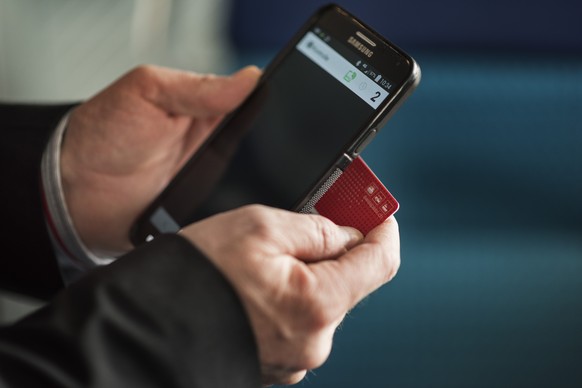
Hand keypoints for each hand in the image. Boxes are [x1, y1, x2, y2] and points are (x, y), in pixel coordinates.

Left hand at [60, 65, 260, 255]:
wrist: (76, 194)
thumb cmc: (102, 136)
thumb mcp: (147, 93)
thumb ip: (198, 87)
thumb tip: (250, 77)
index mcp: (205, 107)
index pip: (253, 103)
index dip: (271, 106)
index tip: (286, 112)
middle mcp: (214, 141)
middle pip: (263, 144)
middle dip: (271, 151)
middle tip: (264, 156)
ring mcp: (213, 176)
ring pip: (255, 179)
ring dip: (257, 182)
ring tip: (247, 184)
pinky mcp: (207, 208)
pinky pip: (234, 208)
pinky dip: (239, 210)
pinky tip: (240, 210)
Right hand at [180, 205, 399, 385]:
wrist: (150, 323)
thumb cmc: (197, 274)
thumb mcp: (260, 226)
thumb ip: (316, 229)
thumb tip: (347, 233)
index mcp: (317, 304)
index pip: (380, 262)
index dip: (383, 229)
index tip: (379, 210)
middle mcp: (313, 339)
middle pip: (349, 280)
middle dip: (337, 246)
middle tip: (318, 215)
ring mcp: (295, 355)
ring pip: (321, 298)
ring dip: (310, 270)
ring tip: (272, 250)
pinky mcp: (277, 358)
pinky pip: (299, 317)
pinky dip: (292, 293)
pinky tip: (262, 279)